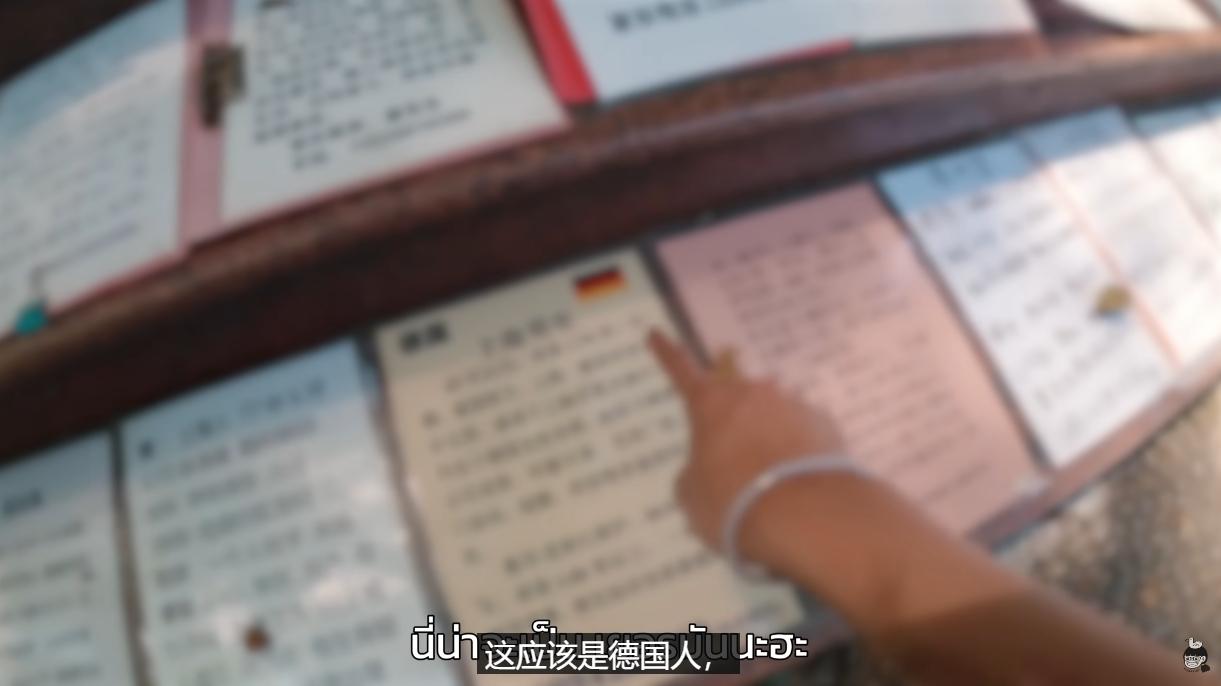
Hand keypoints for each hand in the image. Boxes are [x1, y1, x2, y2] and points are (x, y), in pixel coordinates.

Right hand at [647, 330, 847, 559]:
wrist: (805, 515)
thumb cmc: (734, 503)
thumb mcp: (692, 497)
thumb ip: (694, 474)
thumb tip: (706, 470)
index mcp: (710, 404)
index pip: (681, 371)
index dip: (666, 354)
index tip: (656, 333)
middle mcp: (752, 393)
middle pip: (735, 398)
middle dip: (731, 422)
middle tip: (732, 459)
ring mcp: (792, 404)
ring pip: (772, 416)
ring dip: (767, 438)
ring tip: (770, 482)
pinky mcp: (825, 424)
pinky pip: (803, 433)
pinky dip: (797, 451)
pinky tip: (798, 482)